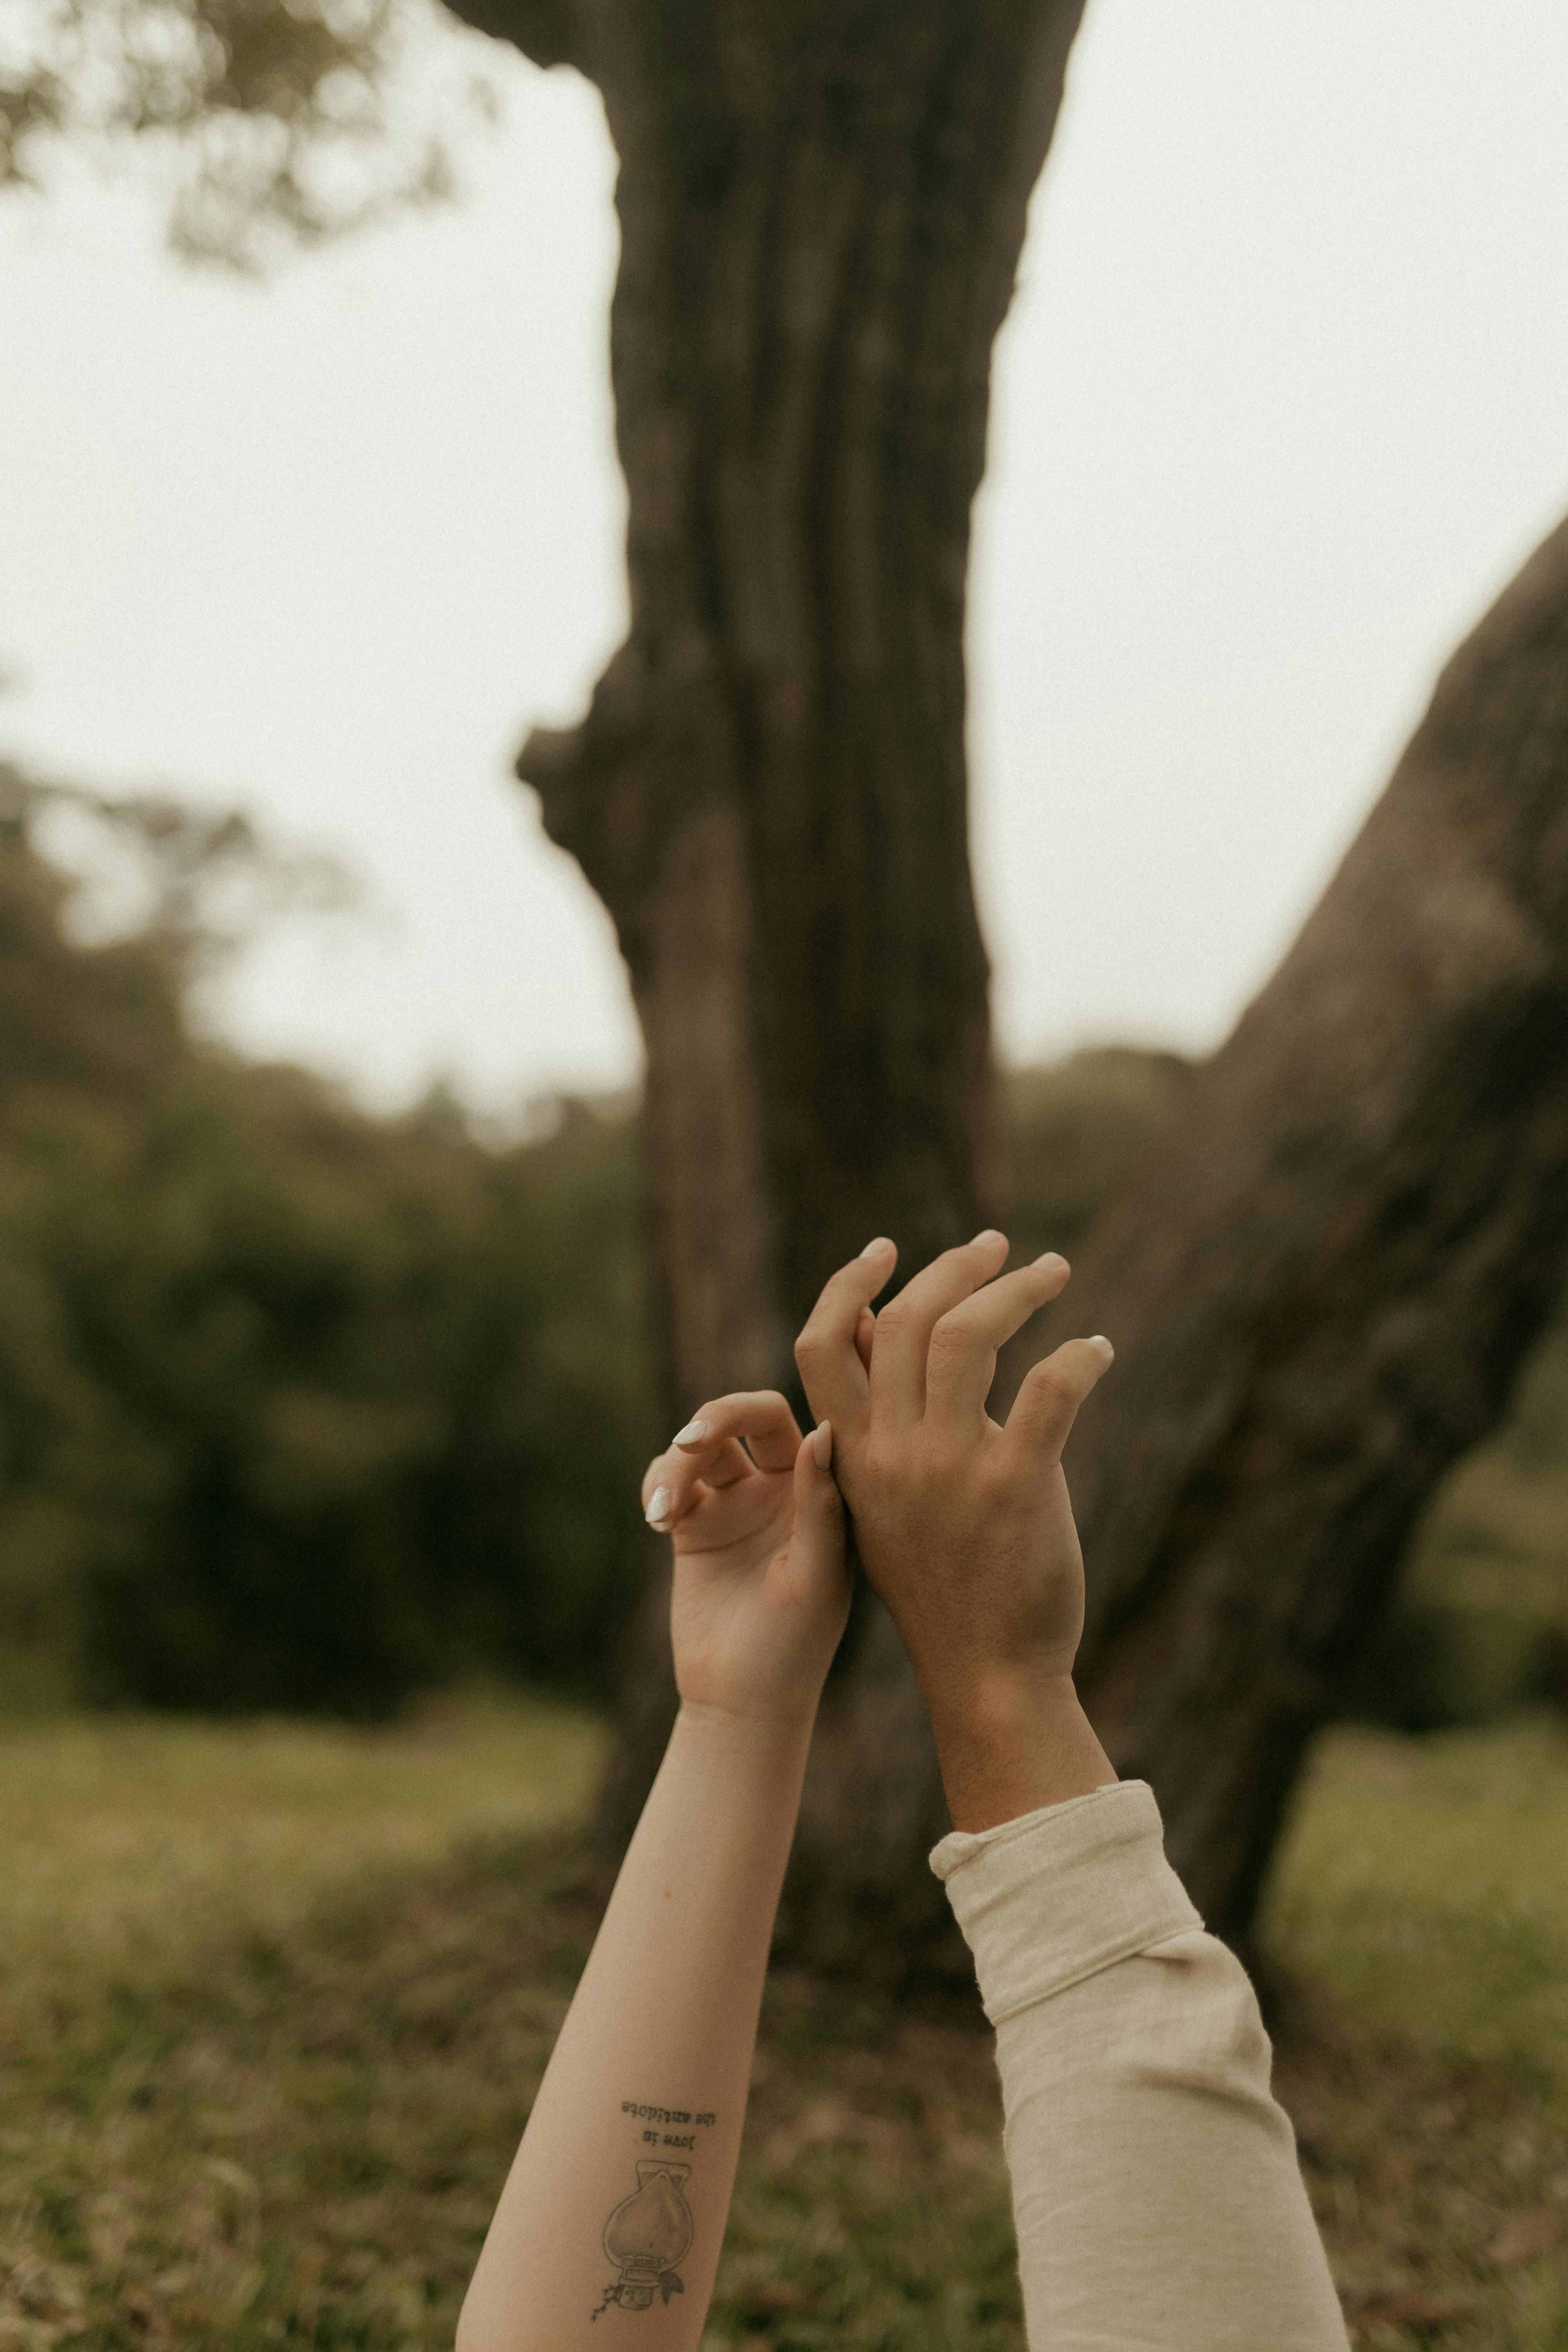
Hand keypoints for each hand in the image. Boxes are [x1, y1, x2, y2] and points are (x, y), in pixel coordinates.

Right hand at [641, 1393, 848, 1730]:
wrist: (741, 1703)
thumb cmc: (793, 1647)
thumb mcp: (815, 1577)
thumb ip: (821, 1506)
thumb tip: (823, 1430)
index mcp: (819, 1494)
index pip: (792, 1423)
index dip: (752, 1410)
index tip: (723, 1435)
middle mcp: (781, 1490)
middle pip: (743, 1418)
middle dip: (708, 1421)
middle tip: (685, 1445)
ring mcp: (736, 1506)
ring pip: (699, 1448)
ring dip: (673, 1466)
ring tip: (662, 1514)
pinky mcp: (695, 1528)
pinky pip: (668, 1480)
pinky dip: (656, 1485)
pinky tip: (659, 1521)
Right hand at [794, 1232, 1117, 1826]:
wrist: (987, 1673)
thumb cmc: (944, 1581)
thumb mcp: (883, 1503)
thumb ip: (874, 1428)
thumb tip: (872, 1333)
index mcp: (852, 1455)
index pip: (821, 1343)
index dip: (846, 1284)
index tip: (885, 1248)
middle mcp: (893, 1453)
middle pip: (903, 1319)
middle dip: (955, 1268)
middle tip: (998, 1246)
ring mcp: (951, 1468)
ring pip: (966, 1336)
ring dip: (1015, 1290)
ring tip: (1052, 1271)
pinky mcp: (1016, 1484)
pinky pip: (1048, 1387)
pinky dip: (1078, 1355)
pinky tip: (1096, 1350)